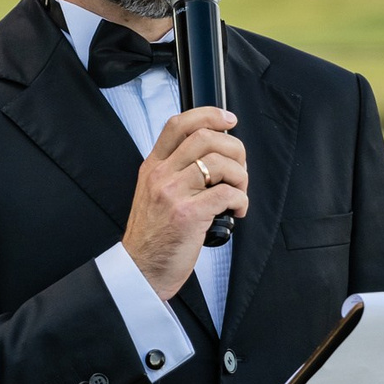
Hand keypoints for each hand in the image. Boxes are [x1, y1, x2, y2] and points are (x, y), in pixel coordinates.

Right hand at [123, 106, 246, 297]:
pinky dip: (241, 200)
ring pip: (219, 164)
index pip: (178, 124)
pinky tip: (237, 210)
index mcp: (153, 167)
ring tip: (239, 192)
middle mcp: (161, 175)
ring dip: (241, 176)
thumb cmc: (154, 235)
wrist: (141, 269)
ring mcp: (173, 194)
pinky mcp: (188, 215)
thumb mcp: (153, 193)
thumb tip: (215, 154)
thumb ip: (176, 171)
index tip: (228, 120)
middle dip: (234, 148)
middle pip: (205, 138)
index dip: (208, 115)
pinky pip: (227, 194)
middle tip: (240, 167)